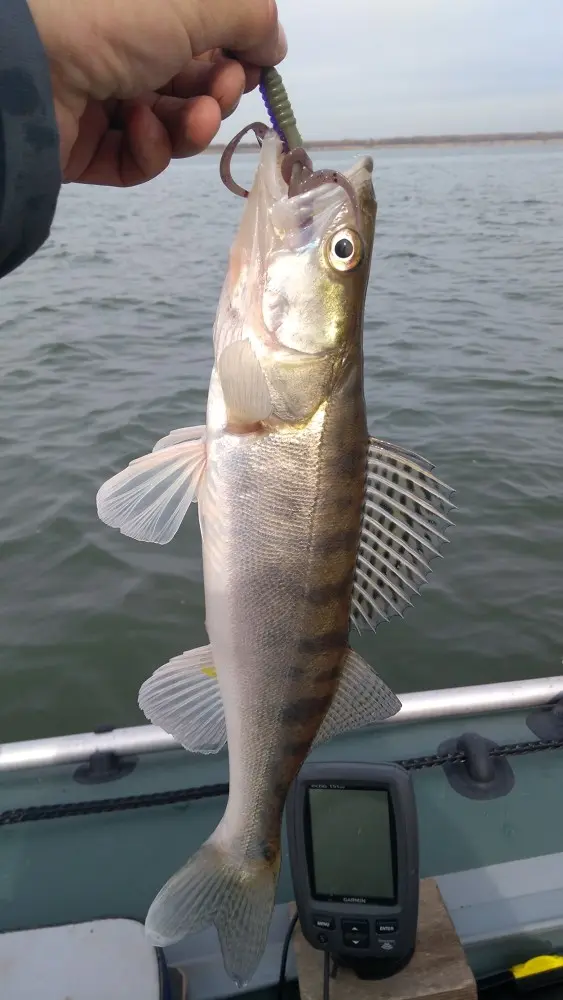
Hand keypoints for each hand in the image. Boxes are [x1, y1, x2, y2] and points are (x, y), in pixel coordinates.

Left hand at [28, 0, 286, 185]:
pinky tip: (138, 126)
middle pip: (192, 82)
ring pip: (170, 125)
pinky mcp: (85, 146)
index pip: (204, 34)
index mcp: (143, 7)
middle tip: (222, 90)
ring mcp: (101, 98)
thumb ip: (251, 16)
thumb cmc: (112, 11)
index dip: (238, 52)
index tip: (258, 65)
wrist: (27, 64)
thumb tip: (275, 43)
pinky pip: (137, 157)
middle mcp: (121, 45)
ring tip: (193, 118)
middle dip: (220, 90)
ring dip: (193, 125)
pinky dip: (150, 147)